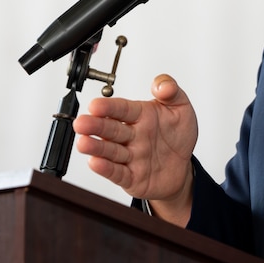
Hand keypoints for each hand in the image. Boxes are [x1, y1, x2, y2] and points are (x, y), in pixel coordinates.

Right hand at [73, 74, 198, 224]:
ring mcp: (130, 156)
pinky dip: (106, 169)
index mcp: (140, 116)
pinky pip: (118, 173)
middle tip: (81, 123)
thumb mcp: (181, 109)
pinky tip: (95, 162)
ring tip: (83, 143)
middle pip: (110, 129)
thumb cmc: (177, 137)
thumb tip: (162, 85)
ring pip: (110, 151)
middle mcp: (131, 136)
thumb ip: (171, 91)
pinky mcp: (131, 177)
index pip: (121, 109)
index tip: (95, 105)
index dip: (108, 107)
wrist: (182, 168)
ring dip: (96, 147)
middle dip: (95, 126)